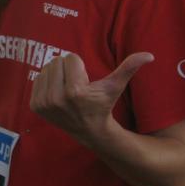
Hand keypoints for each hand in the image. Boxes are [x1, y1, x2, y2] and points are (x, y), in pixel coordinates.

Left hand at [30, 52, 153, 146]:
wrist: (89, 130)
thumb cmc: (103, 104)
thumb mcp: (115, 86)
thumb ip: (129, 68)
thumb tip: (149, 55)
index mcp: (74, 91)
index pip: (70, 58)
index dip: (80, 67)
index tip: (85, 81)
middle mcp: (56, 98)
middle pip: (56, 61)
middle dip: (67, 69)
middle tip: (76, 84)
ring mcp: (44, 103)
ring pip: (46, 68)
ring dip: (57, 74)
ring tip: (67, 89)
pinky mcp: (35, 106)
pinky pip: (37, 79)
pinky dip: (47, 83)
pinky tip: (58, 94)